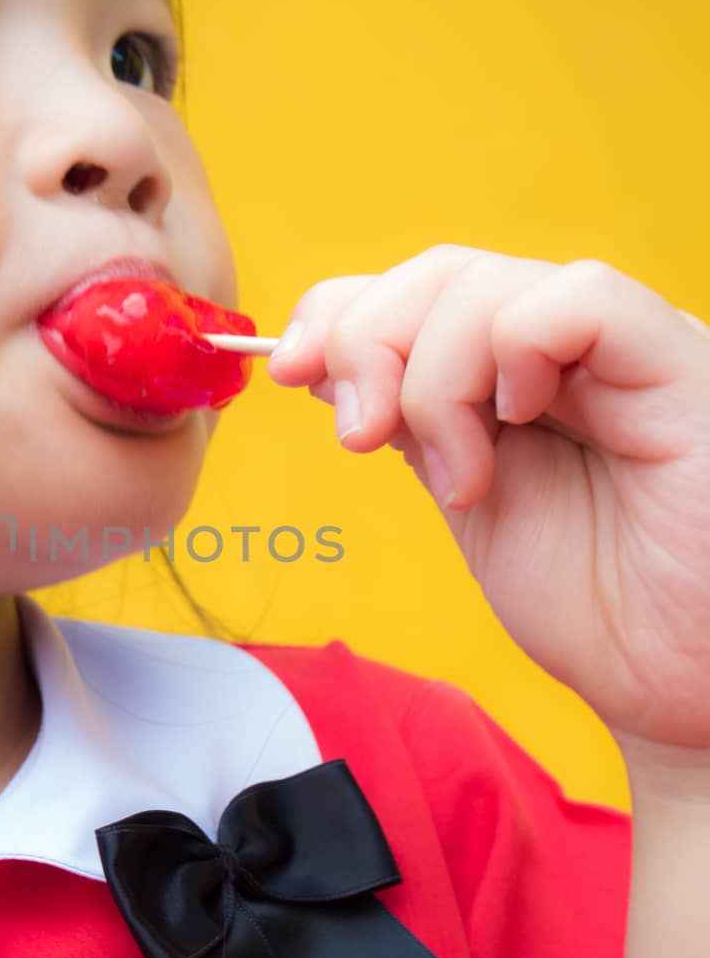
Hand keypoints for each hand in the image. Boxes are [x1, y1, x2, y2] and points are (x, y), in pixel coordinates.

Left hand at [266, 245, 709, 750]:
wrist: (680, 685)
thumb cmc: (595, 605)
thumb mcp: (468, 497)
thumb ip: (412, 422)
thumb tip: (323, 364)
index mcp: (523, 369)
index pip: (417, 287)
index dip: (340, 312)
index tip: (287, 371)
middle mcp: (576, 346)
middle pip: (440, 272)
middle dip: (366, 345)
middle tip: (360, 437)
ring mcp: (628, 350)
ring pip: (488, 285)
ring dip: (432, 383)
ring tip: (458, 479)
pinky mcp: (679, 366)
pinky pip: (579, 300)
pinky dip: (513, 353)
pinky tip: (516, 426)